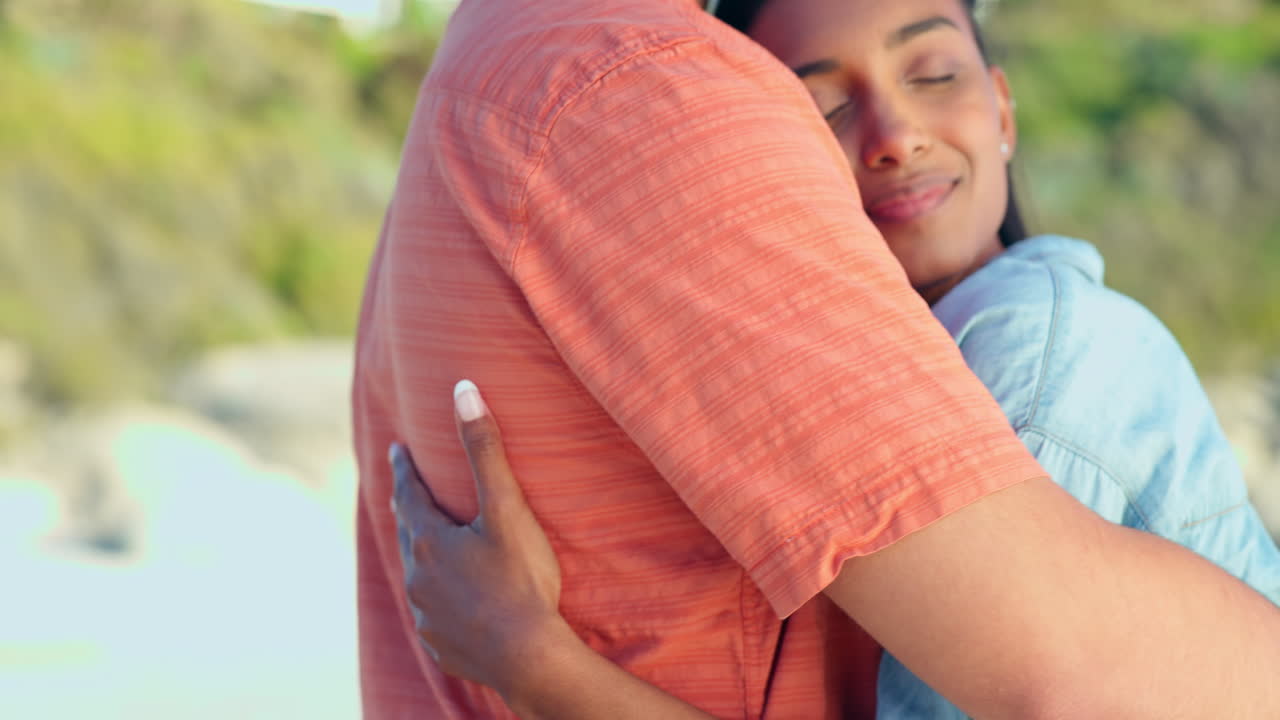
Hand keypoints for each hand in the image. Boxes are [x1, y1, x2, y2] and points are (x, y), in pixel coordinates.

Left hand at [390, 380, 568, 697]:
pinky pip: (431, 613)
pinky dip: (435, 597)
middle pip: (407, 533)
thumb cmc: (520, 579)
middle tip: (407, 491)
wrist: (528, 656)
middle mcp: (417, 576)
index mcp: (428, 539)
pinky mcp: (439, 642)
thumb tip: (463, 391)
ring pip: (416, 574)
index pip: (408, 492)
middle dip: (407, 508)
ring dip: (419, 556)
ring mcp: (426, 613)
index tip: (396, 450)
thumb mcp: (506, 508)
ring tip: (425, 546)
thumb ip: (484, 450)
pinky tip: (447, 601)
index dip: (404, 468)